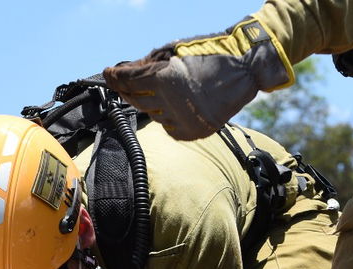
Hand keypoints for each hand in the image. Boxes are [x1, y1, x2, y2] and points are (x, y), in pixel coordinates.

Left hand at [104, 18, 293, 140]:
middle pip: (136, 100)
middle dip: (128, 90)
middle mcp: (173, 103)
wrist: (244, 69)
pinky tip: (175, 106)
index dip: (115, 77)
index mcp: (166, 79)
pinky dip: (168, 118)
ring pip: (154, 115)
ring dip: (152, 103)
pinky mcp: (195, 132)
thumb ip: (147, 64)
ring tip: (163, 90)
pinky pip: (170, 129)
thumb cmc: (210, 53)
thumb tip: (123, 72)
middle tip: (123, 83)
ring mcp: (184, 120)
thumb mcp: (174, 51)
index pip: (129, 81)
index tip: (108, 74)